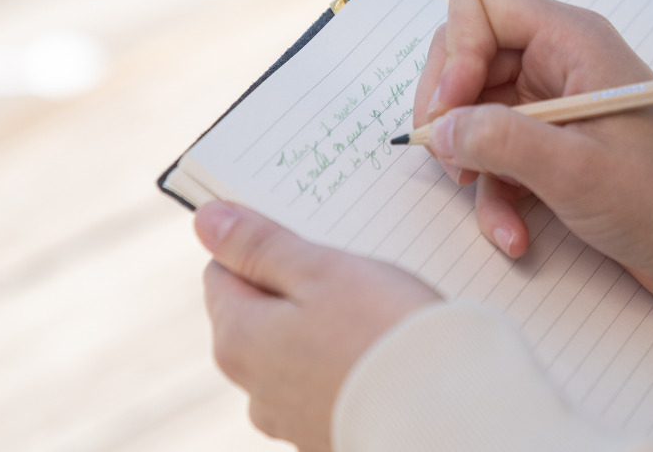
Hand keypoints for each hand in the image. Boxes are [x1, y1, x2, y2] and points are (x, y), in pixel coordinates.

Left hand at [194, 201, 439, 451]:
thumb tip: (206, 221)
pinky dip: (343, 361)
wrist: (446, 412)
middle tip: (350, 270)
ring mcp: (289, 417)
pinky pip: (324, 381)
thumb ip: (258, 246)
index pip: (223, 271)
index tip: (309, 238)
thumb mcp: (318, 270)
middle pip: (258, 312)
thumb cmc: (383, 331)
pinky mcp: (326, 432)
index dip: (264, 246)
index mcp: (238, 338)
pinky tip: (380, 350)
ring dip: (322, 326)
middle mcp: (252, 386)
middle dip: (295, 286)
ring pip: (293, 348)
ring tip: (374, 312)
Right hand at [414, 0, 652, 297]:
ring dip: (469, 160)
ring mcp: (547, 101)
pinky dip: (493, 192)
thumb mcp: (575, 168)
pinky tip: (512, 230)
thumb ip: (499, 141)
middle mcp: (554, 60)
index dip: (455, 51)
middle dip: (448, 108)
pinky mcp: (546, 140)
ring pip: (473, 110)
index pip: (479, 3)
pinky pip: (494, 151)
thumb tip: (440, 130)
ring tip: (482, 198)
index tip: (451, 109)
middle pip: (464, 55)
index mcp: (569, 40)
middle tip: (449, 155)